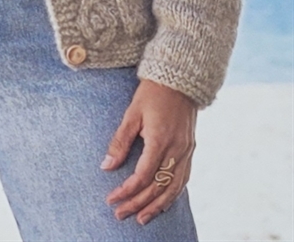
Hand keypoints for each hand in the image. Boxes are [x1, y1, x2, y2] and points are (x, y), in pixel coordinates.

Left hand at [101, 78, 196, 225]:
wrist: (180, 79)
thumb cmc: (152, 92)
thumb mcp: (132, 113)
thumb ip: (120, 141)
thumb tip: (107, 166)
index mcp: (160, 140)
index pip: (142, 177)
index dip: (126, 191)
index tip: (111, 199)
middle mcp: (177, 149)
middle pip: (157, 187)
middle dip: (138, 204)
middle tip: (120, 214)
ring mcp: (187, 151)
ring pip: (173, 188)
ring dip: (157, 206)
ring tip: (141, 218)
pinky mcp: (191, 149)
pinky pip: (183, 179)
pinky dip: (172, 195)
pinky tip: (162, 202)